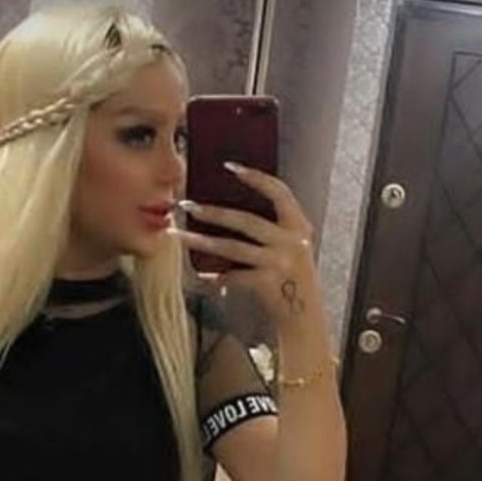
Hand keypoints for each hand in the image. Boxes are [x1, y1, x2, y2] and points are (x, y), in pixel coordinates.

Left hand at [170, 163, 318, 322]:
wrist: (303, 313)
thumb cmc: (291, 276)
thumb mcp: (293, 245)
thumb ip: (274, 227)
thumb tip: (230, 210)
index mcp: (298, 226)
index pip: (279, 192)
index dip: (256, 178)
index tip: (230, 166)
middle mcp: (292, 241)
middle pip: (246, 220)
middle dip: (213, 213)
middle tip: (187, 206)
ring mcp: (279, 263)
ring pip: (233, 248)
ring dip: (202, 241)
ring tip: (178, 235)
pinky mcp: (267, 284)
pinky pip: (233, 277)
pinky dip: (215, 277)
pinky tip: (199, 275)